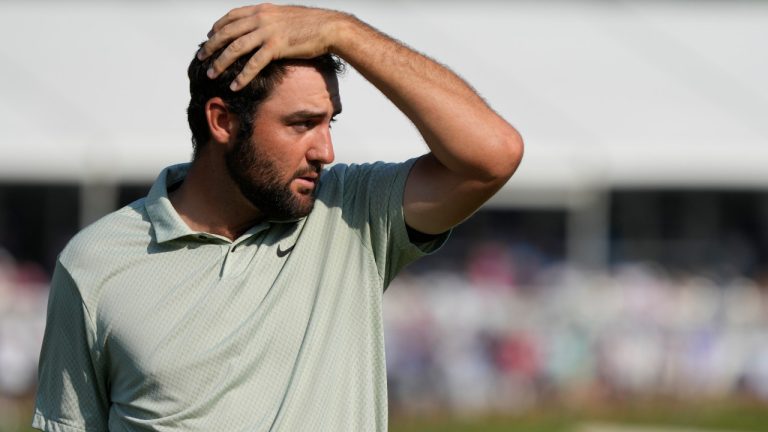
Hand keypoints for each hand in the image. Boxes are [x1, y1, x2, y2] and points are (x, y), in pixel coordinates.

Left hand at [197, 4, 346, 90]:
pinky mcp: (276, 47)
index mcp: (261, 10)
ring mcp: (268, 32)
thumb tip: (262, 29)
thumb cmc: (311, 24)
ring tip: (210, 74)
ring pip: (236, 48)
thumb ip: (270, 21)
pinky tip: (235, 86)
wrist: (329, 27)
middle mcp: (261, 18)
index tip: (209, 38)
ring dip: (221, 62)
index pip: (231, 17)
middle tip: (201, 58)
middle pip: (228, 32)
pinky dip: (242, 76)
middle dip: (212, 46)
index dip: (217, 28)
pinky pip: (254, 63)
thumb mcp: (285, 17)